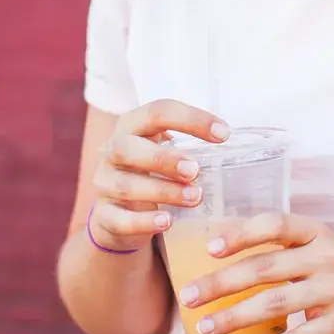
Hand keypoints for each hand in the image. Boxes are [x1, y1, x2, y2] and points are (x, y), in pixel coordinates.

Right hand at [89, 98, 229, 252]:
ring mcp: (104, 183)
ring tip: (195, 197)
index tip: (224, 134)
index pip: (157, 111)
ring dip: (163, 191)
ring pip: (126, 185)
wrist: (118, 212)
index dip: (191, 119)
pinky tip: (167, 221)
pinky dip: (143, 221)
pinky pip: (118, 218)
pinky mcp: (104, 216)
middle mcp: (112, 151)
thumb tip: (230, 139)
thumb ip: (190, 143)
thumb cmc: (152, 171)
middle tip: (196, 170)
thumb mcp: (165, 149)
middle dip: (164, 159)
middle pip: (127, 147)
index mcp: (132, 125)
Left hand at [179, 212, 333, 333]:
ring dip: (233, 317)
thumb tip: (229, 263)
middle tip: (189, 295)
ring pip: (273, 303)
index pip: (276, 223)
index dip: (242, 233)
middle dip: (220, 283)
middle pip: (264, 267)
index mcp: (319, 234)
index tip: (211, 247)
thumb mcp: (326, 249)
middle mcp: (327, 257)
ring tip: (205, 328)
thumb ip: (289, 251)